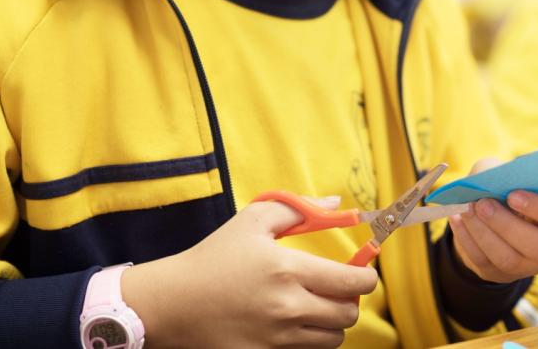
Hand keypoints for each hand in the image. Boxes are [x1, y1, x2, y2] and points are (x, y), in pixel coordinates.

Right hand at [122, 198, 378, 348]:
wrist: (170, 304)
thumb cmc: (212, 259)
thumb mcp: (251, 221)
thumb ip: (299, 208)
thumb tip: (336, 203)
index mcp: (288, 270)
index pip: (354, 282)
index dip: (367, 277)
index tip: (362, 272)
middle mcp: (287, 308)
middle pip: (348, 315)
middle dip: (349, 301)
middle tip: (335, 290)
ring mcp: (275, 340)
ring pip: (332, 340)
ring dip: (331, 324)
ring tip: (314, 308)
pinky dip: (309, 342)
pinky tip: (294, 326)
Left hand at [449, 158, 537, 283]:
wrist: (491, 210)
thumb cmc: (506, 186)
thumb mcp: (506, 172)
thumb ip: (500, 173)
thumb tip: (486, 181)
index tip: (513, 195)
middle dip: (506, 225)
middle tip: (482, 204)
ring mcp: (529, 264)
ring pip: (509, 259)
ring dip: (483, 233)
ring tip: (466, 209)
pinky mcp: (502, 274)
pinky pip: (485, 263)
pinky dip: (467, 239)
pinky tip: (457, 218)